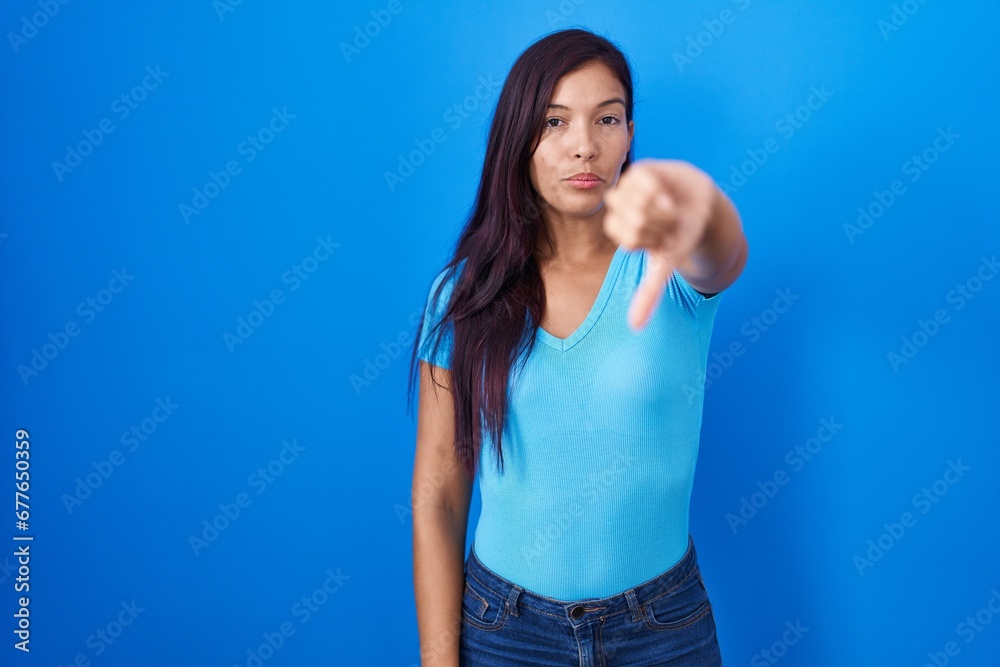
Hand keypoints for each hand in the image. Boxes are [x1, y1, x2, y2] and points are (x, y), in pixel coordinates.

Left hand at [603, 158, 715, 329]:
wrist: (704, 207)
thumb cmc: (682, 236)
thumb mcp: (666, 265)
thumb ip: (649, 293)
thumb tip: (634, 327)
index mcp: (620, 231)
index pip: (627, 239)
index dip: (652, 240)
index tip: (664, 239)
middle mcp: (619, 209)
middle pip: (632, 220)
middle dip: (659, 225)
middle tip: (669, 223)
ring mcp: (627, 189)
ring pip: (637, 202)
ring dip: (661, 208)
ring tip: (670, 208)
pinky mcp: (639, 170)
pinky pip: (641, 181)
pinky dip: (659, 190)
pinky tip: (667, 191)